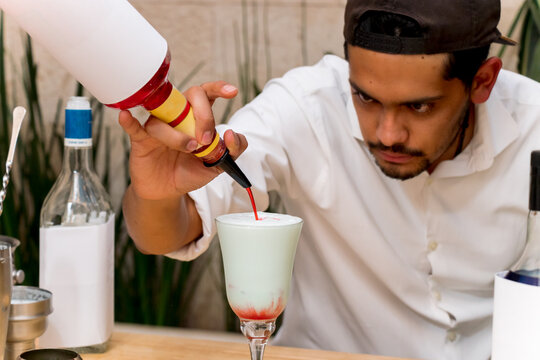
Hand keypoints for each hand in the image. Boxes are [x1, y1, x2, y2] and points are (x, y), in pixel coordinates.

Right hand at [119, 81, 247, 200]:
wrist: (168, 191)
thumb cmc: (190, 171)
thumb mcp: (219, 164)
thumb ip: (234, 150)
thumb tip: (231, 134)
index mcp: (197, 117)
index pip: (207, 94)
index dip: (218, 88)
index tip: (232, 92)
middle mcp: (178, 115)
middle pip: (191, 96)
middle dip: (204, 116)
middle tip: (206, 140)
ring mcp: (159, 126)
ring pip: (166, 118)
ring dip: (179, 135)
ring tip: (189, 149)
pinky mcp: (141, 140)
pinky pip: (133, 127)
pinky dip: (129, 121)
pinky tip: (126, 115)